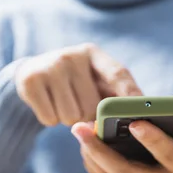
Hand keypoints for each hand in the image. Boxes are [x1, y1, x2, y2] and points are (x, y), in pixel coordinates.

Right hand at [15, 43, 141, 125]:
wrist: (31, 72)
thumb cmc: (73, 82)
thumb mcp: (93, 78)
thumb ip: (114, 94)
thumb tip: (138, 114)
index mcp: (93, 53)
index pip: (118, 73)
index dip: (130, 93)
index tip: (142, 108)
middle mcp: (71, 56)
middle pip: (92, 107)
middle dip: (88, 116)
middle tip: (79, 105)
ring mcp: (49, 67)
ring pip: (71, 117)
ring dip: (69, 119)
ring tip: (62, 103)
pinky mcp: (30, 81)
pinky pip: (50, 119)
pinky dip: (51, 119)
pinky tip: (48, 104)